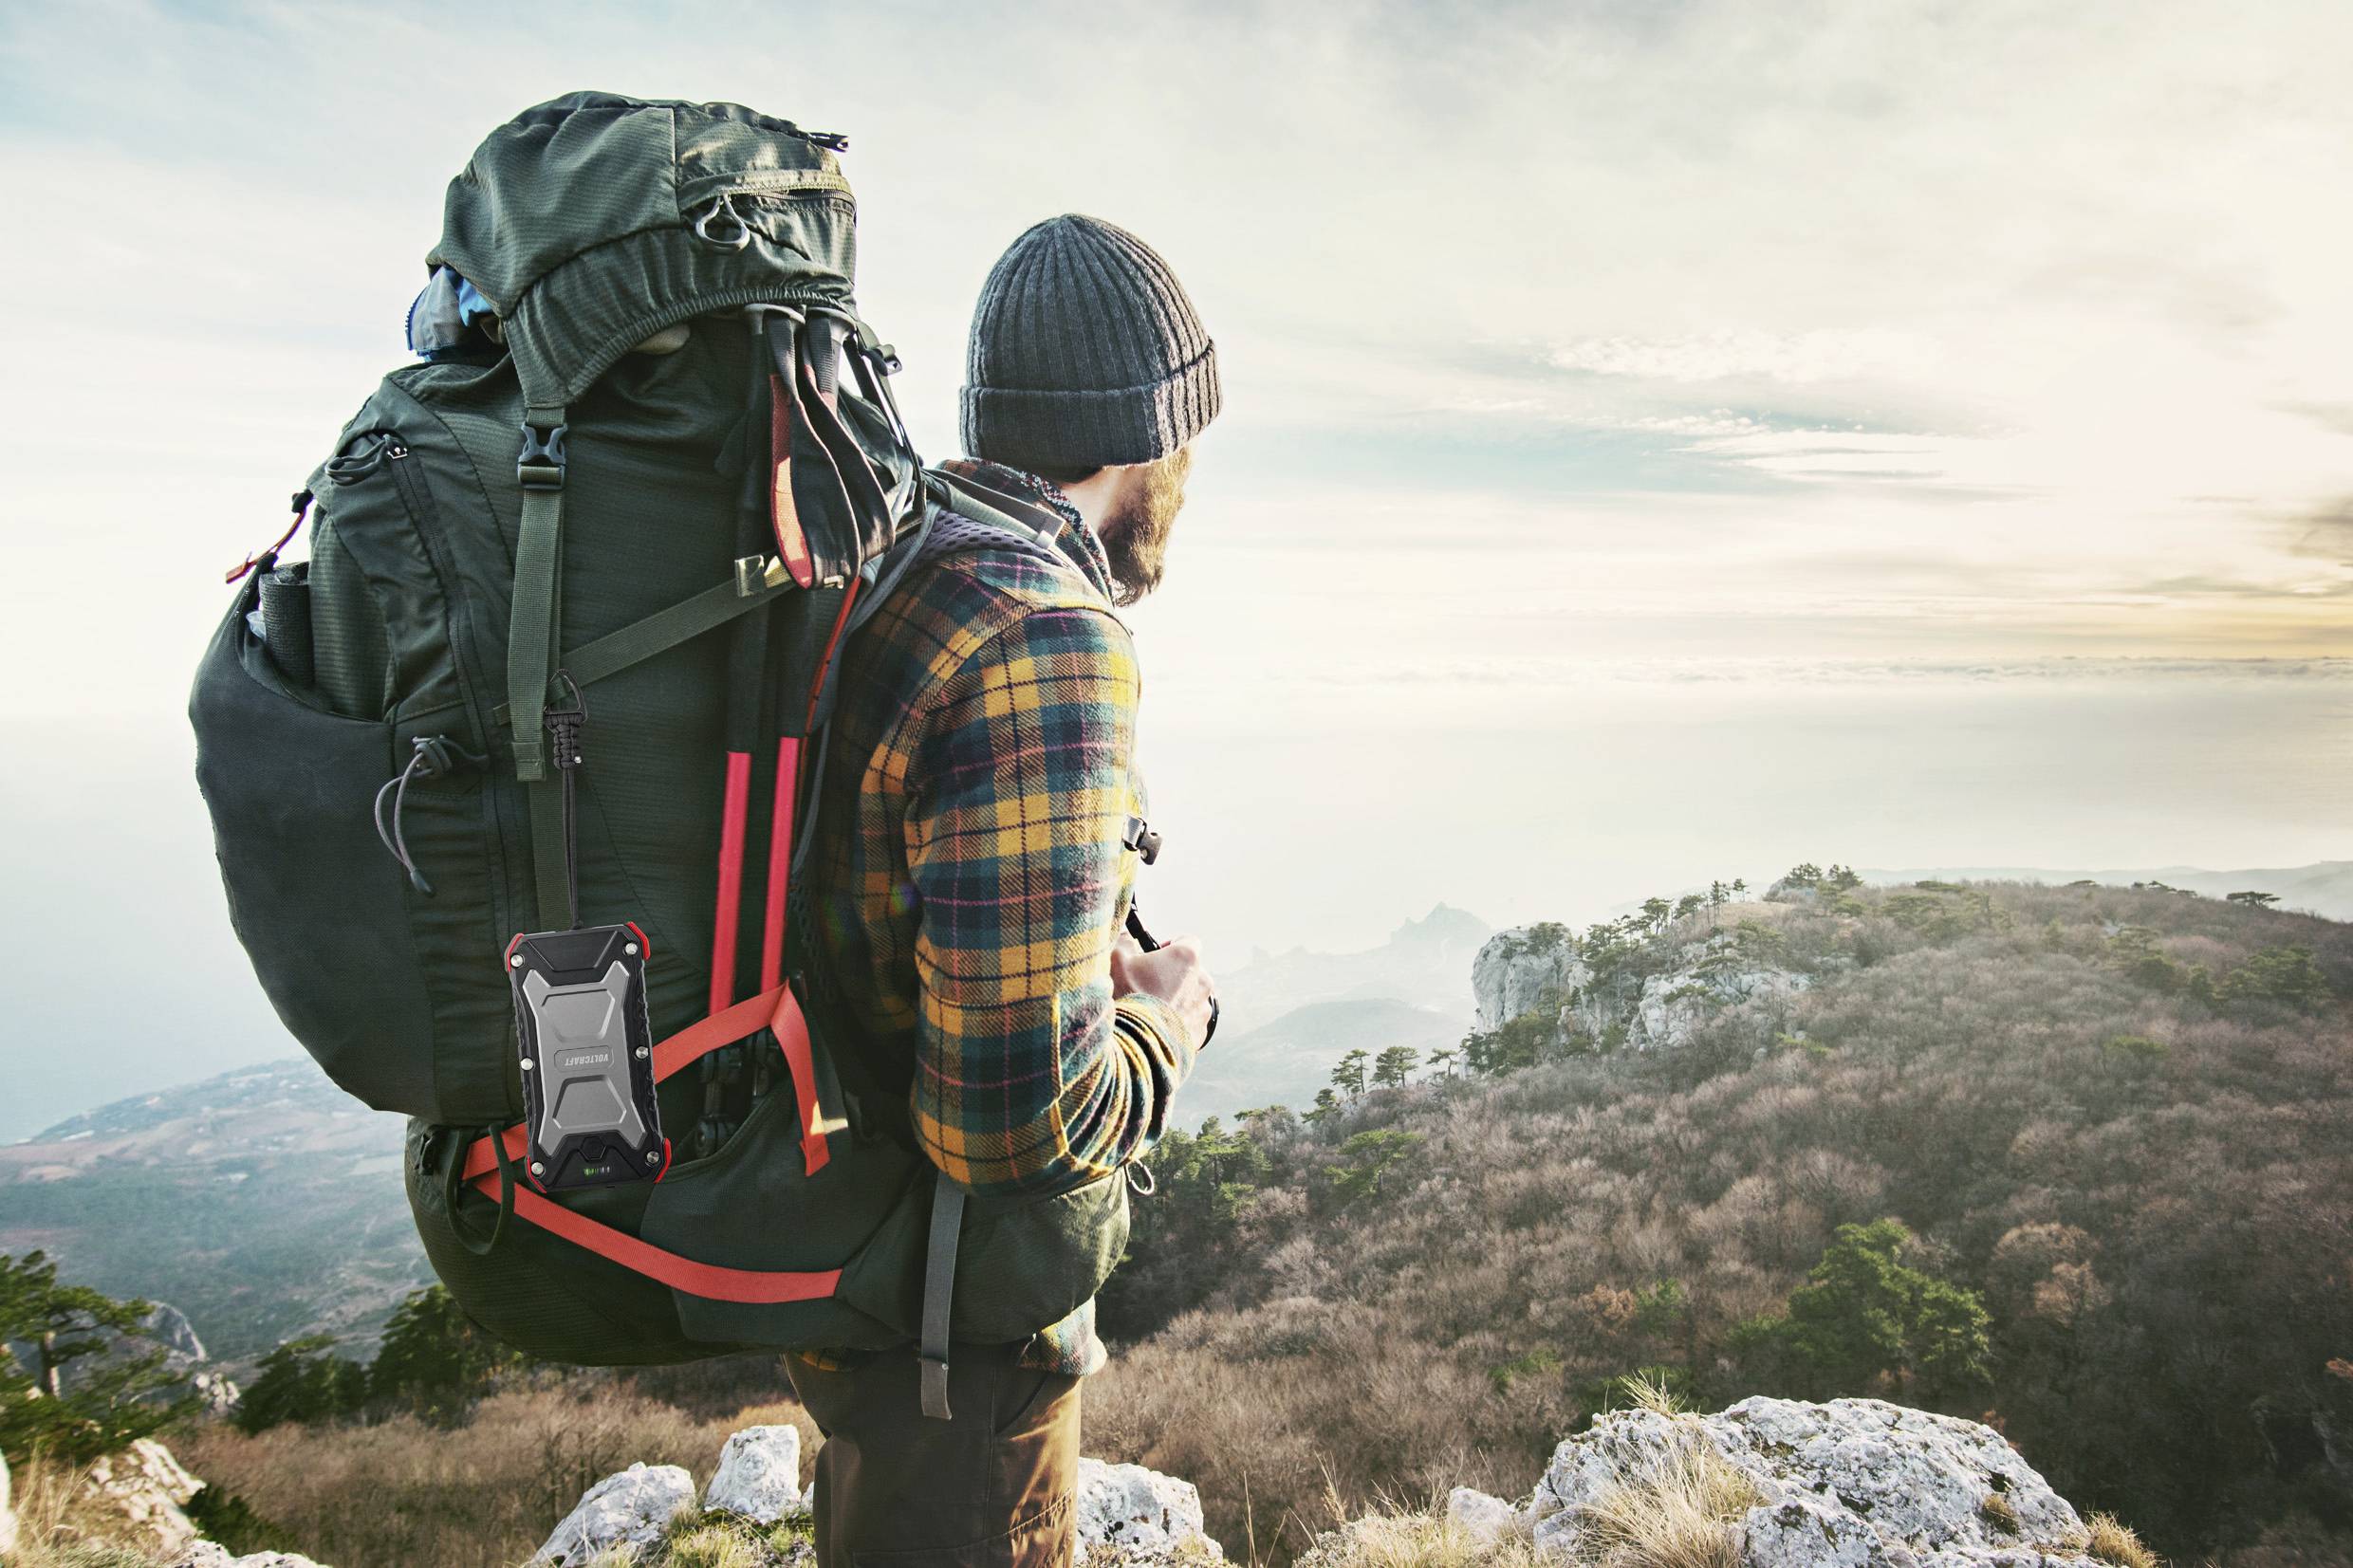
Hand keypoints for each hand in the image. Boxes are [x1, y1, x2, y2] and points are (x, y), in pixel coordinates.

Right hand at [1110, 932, 1217, 1048]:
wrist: (1132, 1044)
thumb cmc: (1125, 997)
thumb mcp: (1116, 960)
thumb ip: (1125, 941)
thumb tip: (1127, 938)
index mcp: (1186, 958)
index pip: (1187, 940)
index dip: (1170, 945)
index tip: (1155, 956)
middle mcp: (1202, 981)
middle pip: (1191, 970)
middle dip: (1173, 975)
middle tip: (1147, 984)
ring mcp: (1202, 1009)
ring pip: (1191, 997)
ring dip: (1176, 999)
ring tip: (1150, 1009)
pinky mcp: (1199, 1033)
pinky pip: (1190, 1022)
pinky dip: (1177, 1022)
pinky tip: (1156, 1026)